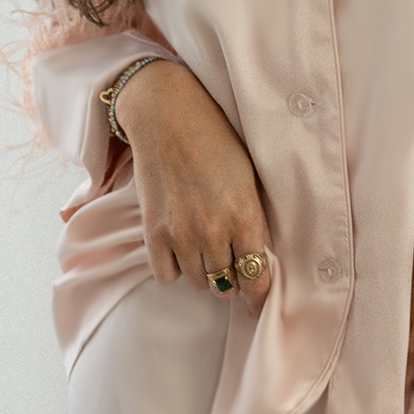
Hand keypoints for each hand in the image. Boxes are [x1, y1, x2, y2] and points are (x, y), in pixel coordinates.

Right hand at [115, 59, 272, 317]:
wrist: (168, 115)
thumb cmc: (215, 139)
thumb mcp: (248, 176)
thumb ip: (253, 218)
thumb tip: (257, 256)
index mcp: (245, 214)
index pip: (257, 276)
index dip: (260, 293)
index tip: (259, 298)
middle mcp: (214, 230)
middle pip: (227, 284)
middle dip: (233, 279)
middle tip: (231, 263)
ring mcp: (181, 234)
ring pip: (199, 283)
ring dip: (205, 272)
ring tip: (205, 249)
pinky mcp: (154, 232)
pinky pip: (167, 275)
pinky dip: (175, 268)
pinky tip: (181, 248)